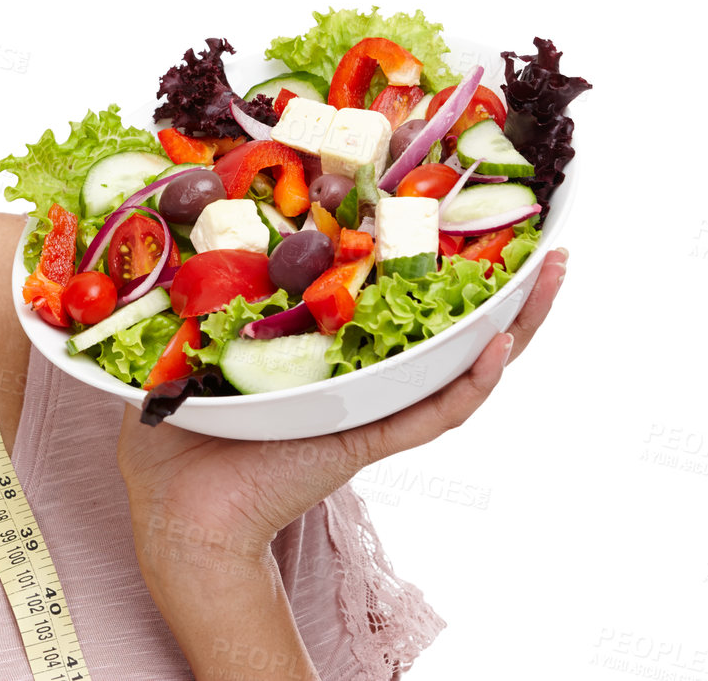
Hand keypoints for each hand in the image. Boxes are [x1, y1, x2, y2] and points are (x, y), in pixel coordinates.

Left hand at [117, 247, 567, 579]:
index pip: (375, 289)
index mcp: (316, 348)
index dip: (413, 245)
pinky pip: (432, 413)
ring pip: (456, 363)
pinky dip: (468, 382)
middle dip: (487, 277)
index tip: (440, 192)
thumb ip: (177, 301)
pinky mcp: (367, 439)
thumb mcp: (174, 351)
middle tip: (531, 230)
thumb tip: (158, 240)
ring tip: (551, 271)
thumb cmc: (175, 443)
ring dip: (510, 321)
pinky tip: (495, 345)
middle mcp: (353, 372)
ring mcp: (368, 406)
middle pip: (435, 320)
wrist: (180, 518)